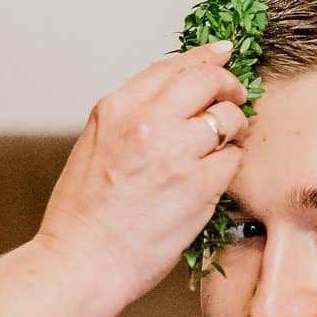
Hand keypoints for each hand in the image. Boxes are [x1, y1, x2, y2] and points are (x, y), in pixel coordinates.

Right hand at [36, 41, 248, 306]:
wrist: (81, 262)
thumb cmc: (82, 215)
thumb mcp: (95, 145)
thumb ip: (132, 115)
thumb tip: (174, 95)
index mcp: (117, 108)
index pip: (172, 66)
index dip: (205, 57)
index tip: (222, 54)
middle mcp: (147, 122)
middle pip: (208, 80)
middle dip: (229, 84)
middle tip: (235, 96)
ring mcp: (176, 153)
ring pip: (229, 118)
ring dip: (233, 129)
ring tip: (220, 146)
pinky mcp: (199, 186)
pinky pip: (233, 160)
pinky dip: (228, 167)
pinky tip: (211, 179)